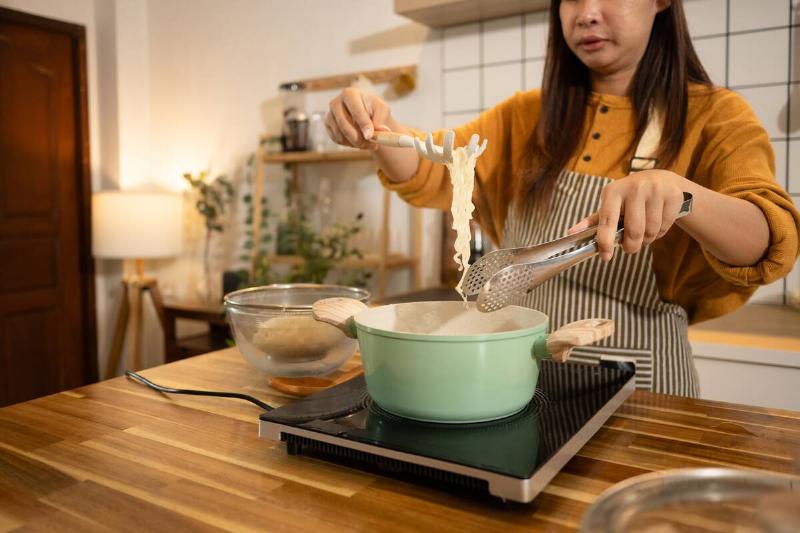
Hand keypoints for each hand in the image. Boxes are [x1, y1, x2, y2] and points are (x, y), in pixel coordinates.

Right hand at [326, 88, 391, 150]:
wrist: (364, 112)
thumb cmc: (373, 109)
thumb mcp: (382, 110)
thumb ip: (381, 119)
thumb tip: (381, 130)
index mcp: (349, 94)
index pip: (355, 110)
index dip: (363, 124)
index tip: (370, 136)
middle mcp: (336, 103)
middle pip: (344, 124)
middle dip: (359, 138)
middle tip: (373, 144)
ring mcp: (329, 115)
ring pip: (340, 135)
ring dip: (356, 143)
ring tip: (370, 143)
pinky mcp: (328, 126)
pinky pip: (337, 140)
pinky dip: (350, 144)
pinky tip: (359, 141)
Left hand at [566, 170, 687, 261]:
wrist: (660, 180)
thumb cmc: (629, 197)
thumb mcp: (611, 204)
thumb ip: (594, 221)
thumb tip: (571, 233)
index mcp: (613, 191)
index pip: (607, 221)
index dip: (605, 242)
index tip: (606, 257)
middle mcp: (634, 188)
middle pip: (633, 232)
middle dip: (631, 246)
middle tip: (631, 247)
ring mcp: (655, 190)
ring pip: (651, 232)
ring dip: (647, 239)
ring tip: (645, 230)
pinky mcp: (672, 194)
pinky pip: (665, 226)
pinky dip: (660, 232)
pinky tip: (658, 221)